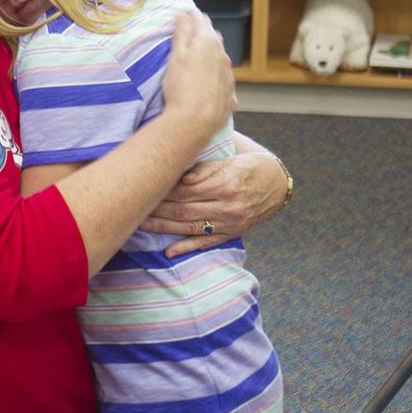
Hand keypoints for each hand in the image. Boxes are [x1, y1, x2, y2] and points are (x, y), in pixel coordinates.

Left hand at [141, 151, 286, 256]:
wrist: (277, 184)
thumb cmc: (249, 167)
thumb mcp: (231, 160)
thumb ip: (206, 168)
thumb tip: (182, 176)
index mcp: (226, 184)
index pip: (185, 189)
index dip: (163, 189)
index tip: (145, 187)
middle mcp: (227, 206)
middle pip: (183, 209)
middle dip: (157, 209)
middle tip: (135, 206)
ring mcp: (229, 223)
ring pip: (189, 226)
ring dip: (163, 227)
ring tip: (141, 224)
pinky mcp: (231, 234)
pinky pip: (206, 242)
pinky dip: (186, 248)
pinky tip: (169, 252)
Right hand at [162, 11, 236, 139]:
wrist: (194, 122)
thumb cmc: (181, 86)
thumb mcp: (177, 55)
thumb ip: (182, 32)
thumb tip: (185, 13)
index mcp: (209, 43)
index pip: (202, 21)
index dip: (192, 16)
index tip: (186, 14)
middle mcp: (224, 57)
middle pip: (214, 40)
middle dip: (204, 34)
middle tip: (192, 34)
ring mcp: (229, 78)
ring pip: (221, 61)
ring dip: (212, 57)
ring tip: (201, 59)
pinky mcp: (230, 98)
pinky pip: (223, 83)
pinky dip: (216, 80)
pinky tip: (209, 86)